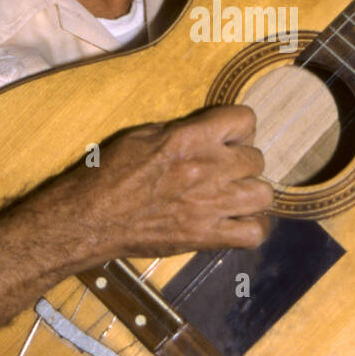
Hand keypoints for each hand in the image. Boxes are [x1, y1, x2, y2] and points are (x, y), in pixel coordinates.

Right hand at [67, 104, 272, 257]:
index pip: (245, 119)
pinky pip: (253, 234)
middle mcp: (206, 168)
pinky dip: (251, 228)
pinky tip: (237, 222)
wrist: (91, 218)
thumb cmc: (108, 173)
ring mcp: (209, 205)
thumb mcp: (142, 135)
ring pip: (264, 194)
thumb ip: (182, 131)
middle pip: (256, 159)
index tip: (229, 138)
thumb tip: (208, 132)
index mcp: (189, 138)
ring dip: (252, 193)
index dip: (240, 128)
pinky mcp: (205, 236)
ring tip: (235, 196)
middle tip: (225, 170)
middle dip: (243, 162)